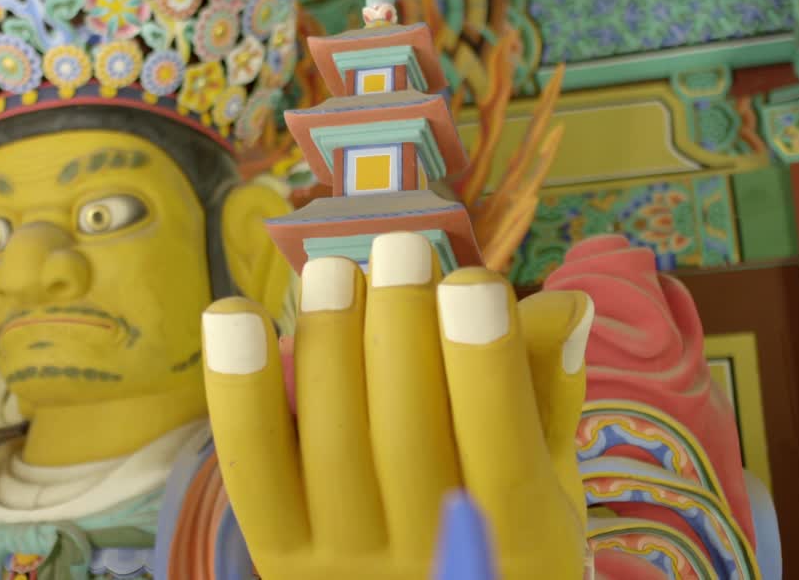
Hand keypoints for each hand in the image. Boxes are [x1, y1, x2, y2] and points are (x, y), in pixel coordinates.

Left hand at [202, 232, 592, 578]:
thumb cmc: (502, 537)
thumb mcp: (550, 482)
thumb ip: (548, 397)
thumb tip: (563, 302)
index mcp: (521, 546)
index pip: (501, 454)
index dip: (483, 363)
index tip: (470, 279)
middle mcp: (428, 561)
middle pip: (405, 439)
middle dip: (399, 330)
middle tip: (399, 249)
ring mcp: (344, 564)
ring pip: (331, 445)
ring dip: (327, 344)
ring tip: (331, 270)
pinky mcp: (277, 555)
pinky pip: (252, 469)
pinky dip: (239, 389)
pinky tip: (235, 312)